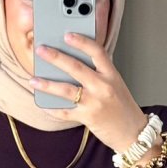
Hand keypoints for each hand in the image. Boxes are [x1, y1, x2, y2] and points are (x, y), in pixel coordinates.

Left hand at [31, 37, 161, 160]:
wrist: (133, 133)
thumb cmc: (123, 108)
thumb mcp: (116, 84)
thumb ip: (99, 72)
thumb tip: (72, 63)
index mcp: (111, 75)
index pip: (97, 52)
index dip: (81, 41)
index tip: (67, 34)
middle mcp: (103, 87)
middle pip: (76, 68)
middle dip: (56, 57)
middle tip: (41, 50)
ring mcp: (95, 103)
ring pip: (66, 90)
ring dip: (47, 84)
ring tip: (33, 79)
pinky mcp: (88, 118)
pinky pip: (65, 112)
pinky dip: (52, 108)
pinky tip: (42, 103)